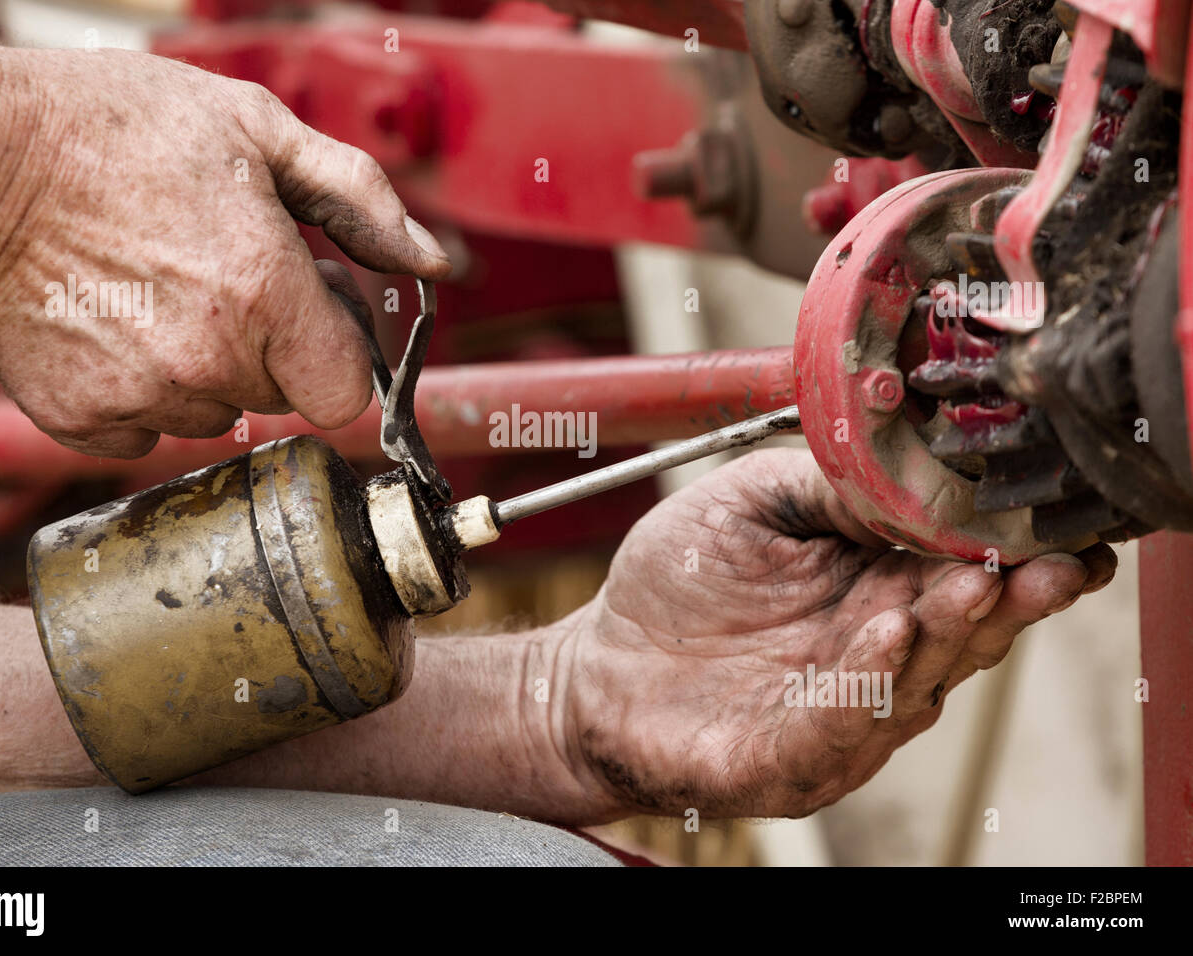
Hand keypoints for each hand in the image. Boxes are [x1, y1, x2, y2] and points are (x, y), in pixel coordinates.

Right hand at [0, 41, 448, 456]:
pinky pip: (146, 429)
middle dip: (269, 347)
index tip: (311, 321)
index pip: (347, 392)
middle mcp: (209, 359)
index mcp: (265, 293)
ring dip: (204, 368)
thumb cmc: (105, 128)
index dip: (336, 355)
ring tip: (155, 289)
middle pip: (280, 399)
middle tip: (217, 276)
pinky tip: (114, 322)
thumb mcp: (254, 129)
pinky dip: (140, 388)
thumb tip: (431, 260)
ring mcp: (141, 396)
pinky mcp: (81, 418)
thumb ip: (359, 202)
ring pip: (213, 414)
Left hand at [558, 447, 1115, 819]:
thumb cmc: (679, 582)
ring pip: (915, 680)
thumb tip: (913, 465)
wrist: (595, 664)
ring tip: (970, 583)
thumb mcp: (753, 501)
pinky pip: (838, 727)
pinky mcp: (787, 759)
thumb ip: (830, 486)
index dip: (1015, 554)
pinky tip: (886, 634)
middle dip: (1008, 596)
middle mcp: (873, 657)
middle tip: (1043, 560)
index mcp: (875, 592)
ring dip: (948, 633)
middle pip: (961, 632)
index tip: (1063, 527)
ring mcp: (838, 716)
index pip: (963, 574)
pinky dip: (868, 684)